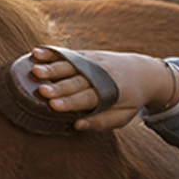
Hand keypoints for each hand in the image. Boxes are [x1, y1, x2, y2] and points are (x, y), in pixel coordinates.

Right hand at [27, 48, 178, 131]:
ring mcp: (93, 61)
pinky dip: (52, 53)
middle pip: (76, 81)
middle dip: (58, 86)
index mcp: (109, 92)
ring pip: (70, 65)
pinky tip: (36, 53)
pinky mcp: (87, 54)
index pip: (87, 98)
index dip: (70, 102)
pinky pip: (68, 53)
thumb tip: (77, 125)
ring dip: (51, 67)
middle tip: (41, 90)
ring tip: (35, 70)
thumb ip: (101, 122)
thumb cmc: (130, 99)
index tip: (54, 106)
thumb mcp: (122, 116)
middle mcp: (100, 74)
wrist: (144, 72)